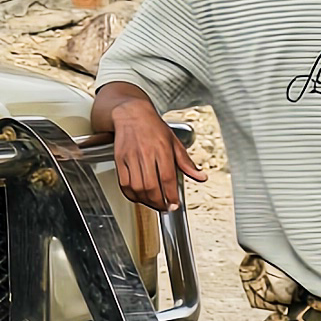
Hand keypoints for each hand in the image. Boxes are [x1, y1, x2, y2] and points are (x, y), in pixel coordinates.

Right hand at [106, 94, 202, 213]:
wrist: (131, 113)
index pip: (167, 178)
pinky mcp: (119, 159)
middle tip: (165, 207)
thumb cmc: (153, 126)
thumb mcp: (175, 142)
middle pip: (151, 186)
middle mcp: (145, 153)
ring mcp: (130, 157)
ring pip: (137, 187)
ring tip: (153, 203)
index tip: (175, 204)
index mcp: (162, 149)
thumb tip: (201, 176)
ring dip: (145, 201)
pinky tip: (138, 197)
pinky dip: (130, 194)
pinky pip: (123, 183)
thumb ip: (187, 162)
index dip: (171, 196)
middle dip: (159, 202)